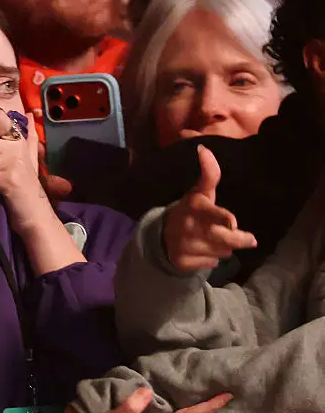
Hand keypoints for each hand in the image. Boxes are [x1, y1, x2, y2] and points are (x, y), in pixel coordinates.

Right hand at [163, 146, 256, 272]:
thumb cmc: (191, 211)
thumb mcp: (199, 192)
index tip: (232, 223)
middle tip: (250, 239)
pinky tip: (206, 252)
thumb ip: (209, 174)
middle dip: (238, 239)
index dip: (221, 217)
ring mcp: (183, 246)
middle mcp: (187, 226)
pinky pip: (209, 264)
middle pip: (221, 237)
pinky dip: (212, 260)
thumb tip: (204, 148)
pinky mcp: (182, 262)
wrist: (161, 236)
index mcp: (193, 206)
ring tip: (220, 241)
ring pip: (219, 252)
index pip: (209, 212)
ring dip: (224, 248)